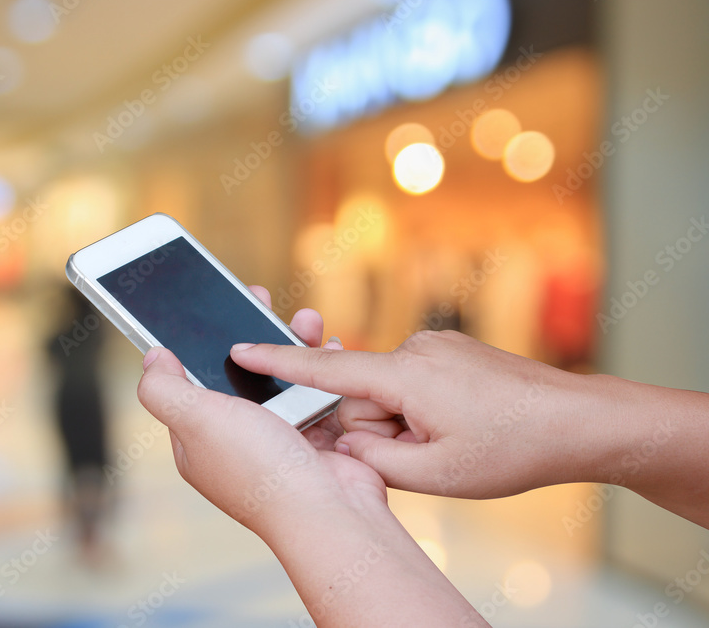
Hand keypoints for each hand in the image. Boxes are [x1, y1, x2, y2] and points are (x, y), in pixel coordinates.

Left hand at [137, 298, 486, 624]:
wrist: (332, 513)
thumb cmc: (261, 471)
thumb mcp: (196, 420)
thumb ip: (163, 388)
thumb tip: (151, 357)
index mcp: (198, 439)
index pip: (188, 380)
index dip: (196, 341)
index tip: (209, 305)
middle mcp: (236, 440)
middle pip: (238, 371)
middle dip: (251, 332)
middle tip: (261, 298)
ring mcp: (279, 438)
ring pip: (281, 376)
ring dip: (292, 343)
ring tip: (306, 319)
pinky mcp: (317, 436)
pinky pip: (317, 390)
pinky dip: (322, 367)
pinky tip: (328, 345)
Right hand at [231, 330, 606, 498]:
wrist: (579, 420)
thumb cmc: (513, 449)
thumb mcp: (436, 473)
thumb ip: (374, 458)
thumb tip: (343, 440)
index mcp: (405, 375)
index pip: (326, 367)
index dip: (278, 360)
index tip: (240, 347)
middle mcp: (415, 349)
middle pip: (362, 393)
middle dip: (378, 427)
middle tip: (426, 451)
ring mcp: (436, 346)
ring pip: (389, 391)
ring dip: (404, 421)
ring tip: (454, 440)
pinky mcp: (451, 351)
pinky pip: (413, 382)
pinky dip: (421, 408)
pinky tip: (461, 425)